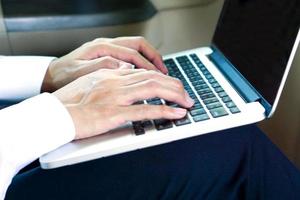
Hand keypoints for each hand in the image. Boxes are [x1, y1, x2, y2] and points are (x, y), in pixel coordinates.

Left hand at [42, 37, 166, 91]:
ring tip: (160, 73)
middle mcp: (106, 45)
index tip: (159, 75)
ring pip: (136, 49)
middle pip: (138, 45)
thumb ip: (101, 66)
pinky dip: (140, 63)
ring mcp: (107, 50)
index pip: (133, 53)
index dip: (148, 64)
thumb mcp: (79, 72)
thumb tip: (124, 65)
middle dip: (154, 57)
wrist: (51, 77)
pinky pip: (129, 56)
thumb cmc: (63, 75)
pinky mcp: (107, 57)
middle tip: (165, 72)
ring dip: (149, 59)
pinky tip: (144, 73)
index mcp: (101, 47)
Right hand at [53, 69, 193, 139]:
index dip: (162, 78)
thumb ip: (110, 75)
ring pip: (153, 89)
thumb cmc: (69, 102)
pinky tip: (177, 114)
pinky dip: (165, 111)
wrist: (53, 115)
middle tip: (186, 94)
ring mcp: (116, 97)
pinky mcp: (114, 113)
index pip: (143, 72)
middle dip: (174, 85)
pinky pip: (146, 110)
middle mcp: (116, 81)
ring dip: (175, 95)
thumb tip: (127, 71)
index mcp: (110, 73)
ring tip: (188, 102)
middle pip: (153, 78)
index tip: (172, 85)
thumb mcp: (90, 82)